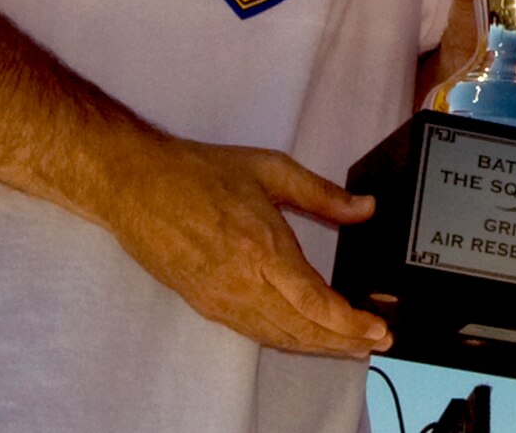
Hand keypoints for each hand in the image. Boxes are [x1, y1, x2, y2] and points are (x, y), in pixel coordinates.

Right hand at [107, 140, 389, 355]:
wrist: (137, 187)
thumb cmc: (198, 174)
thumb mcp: (270, 169)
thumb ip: (321, 193)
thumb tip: (365, 207)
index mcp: (260, 248)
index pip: (313, 301)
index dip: (349, 323)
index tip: (379, 330)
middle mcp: (242, 283)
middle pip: (301, 329)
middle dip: (344, 342)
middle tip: (378, 344)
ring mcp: (221, 299)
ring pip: (279, 336)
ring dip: (318, 346)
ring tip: (352, 346)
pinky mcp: (206, 305)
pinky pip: (255, 332)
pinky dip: (287, 340)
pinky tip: (305, 338)